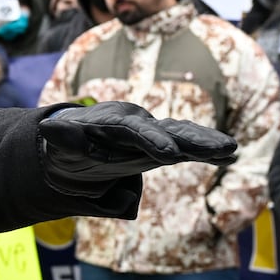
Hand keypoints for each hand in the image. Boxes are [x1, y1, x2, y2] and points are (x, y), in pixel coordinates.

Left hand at [40, 102, 236, 185]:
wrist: (71, 146)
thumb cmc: (65, 147)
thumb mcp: (59, 145)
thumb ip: (61, 138)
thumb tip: (48, 128)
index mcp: (112, 122)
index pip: (133, 130)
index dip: (152, 140)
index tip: (170, 154)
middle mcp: (136, 123)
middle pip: (168, 129)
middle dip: (194, 138)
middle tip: (221, 149)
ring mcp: (151, 134)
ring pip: (183, 135)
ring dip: (206, 142)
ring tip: (231, 149)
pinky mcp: (160, 146)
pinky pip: (186, 147)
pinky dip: (206, 151)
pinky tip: (229, 156)